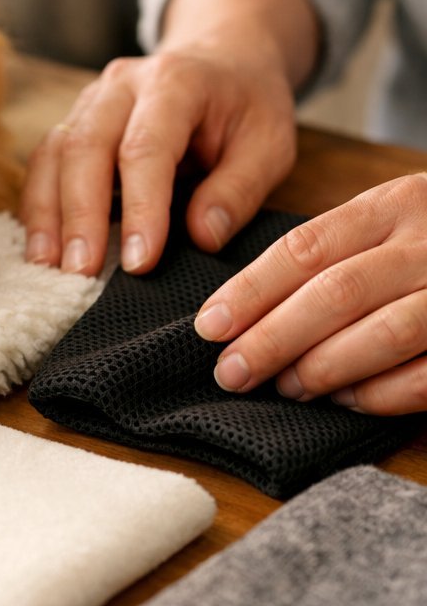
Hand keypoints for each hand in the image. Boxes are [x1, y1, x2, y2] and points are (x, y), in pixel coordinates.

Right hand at [19, 45, 297, 276]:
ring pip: (54, 154)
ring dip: (47, 214)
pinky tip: (42, 247)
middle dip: (80, 215)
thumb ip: (239, 190)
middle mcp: (123, 85)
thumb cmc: (248, 107)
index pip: (146, 147)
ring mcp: (91, 100)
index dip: (140, 207)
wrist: (223, 59)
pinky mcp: (75, 122)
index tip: (140, 261)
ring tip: (48, 267)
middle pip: (85, 147)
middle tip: (81, 273)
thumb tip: (202, 237)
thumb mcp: (270, 145)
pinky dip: (39, 206)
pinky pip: (45, 162)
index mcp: (176, 82)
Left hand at [194, 175, 426, 414]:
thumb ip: (333, 255)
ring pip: (384, 332)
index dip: (251, 291)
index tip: (210, 326)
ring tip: (284, 387)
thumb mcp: (391, 222)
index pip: (306, 249)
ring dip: (324, 368)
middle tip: (232, 372)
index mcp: (396, 204)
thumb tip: (240, 312)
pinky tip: (345, 401)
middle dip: (274, 338)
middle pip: (337, 293)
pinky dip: (382, 393)